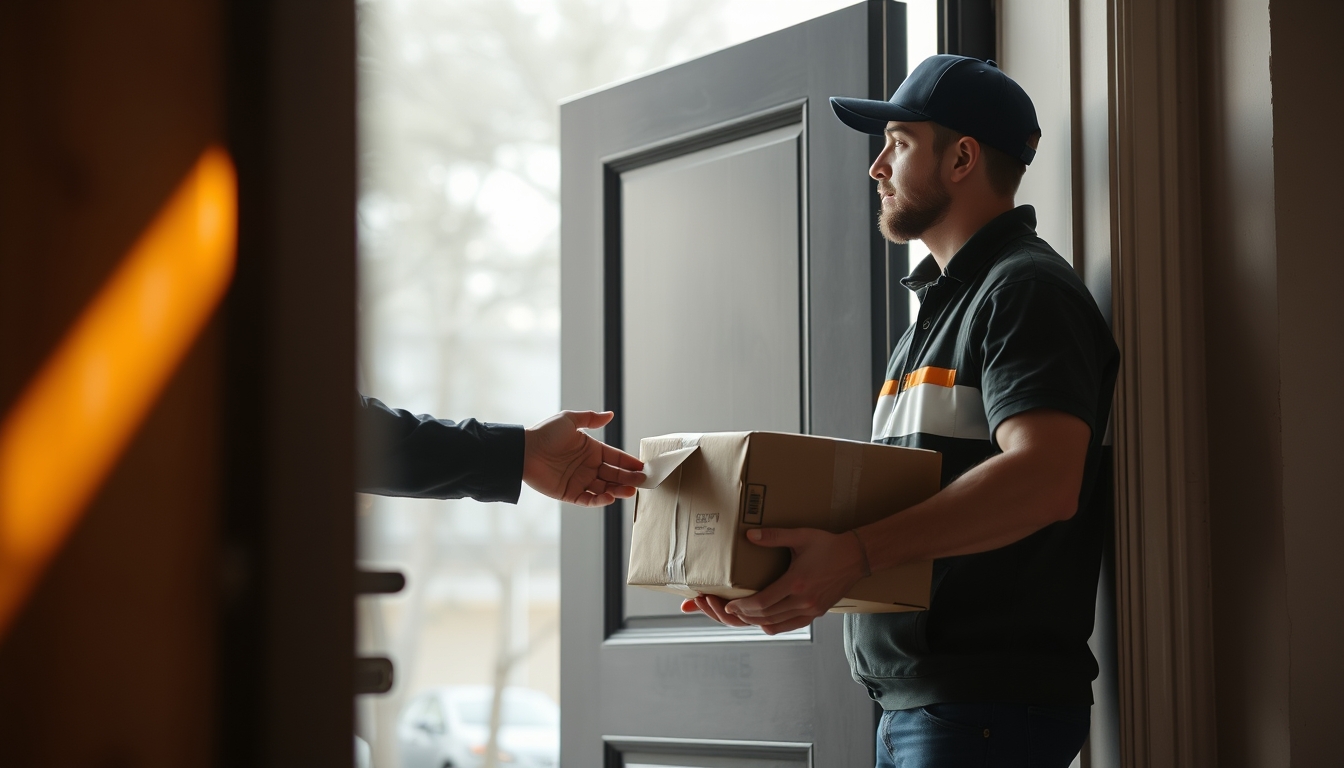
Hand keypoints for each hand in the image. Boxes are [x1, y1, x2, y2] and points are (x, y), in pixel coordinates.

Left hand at [523, 410, 644, 506]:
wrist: (524, 450)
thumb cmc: (545, 433)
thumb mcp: (569, 420)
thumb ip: (591, 419)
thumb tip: (610, 414)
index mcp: (591, 450)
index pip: (615, 458)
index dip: (629, 462)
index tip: (643, 467)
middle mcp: (588, 467)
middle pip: (613, 475)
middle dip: (628, 479)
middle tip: (642, 482)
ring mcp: (579, 481)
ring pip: (604, 489)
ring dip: (618, 491)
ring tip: (630, 491)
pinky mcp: (569, 494)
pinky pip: (588, 499)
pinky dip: (600, 500)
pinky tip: (610, 497)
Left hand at [681, 527, 867, 633]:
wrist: (857, 557)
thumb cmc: (828, 544)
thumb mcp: (801, 536)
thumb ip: (774, 536)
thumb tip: (748, 535)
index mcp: (797, 583)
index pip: (763, 603)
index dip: (742, 607)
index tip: (727, 604)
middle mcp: (804, 601)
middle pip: (765, 616)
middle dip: (741, 615)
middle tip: (724, 609)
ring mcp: (811, 610)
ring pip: (776, 624)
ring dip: (754, 622)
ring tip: (738, 615)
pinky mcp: (816, 613)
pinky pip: (789, 626)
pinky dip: (772, 626)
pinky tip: (761, 621)